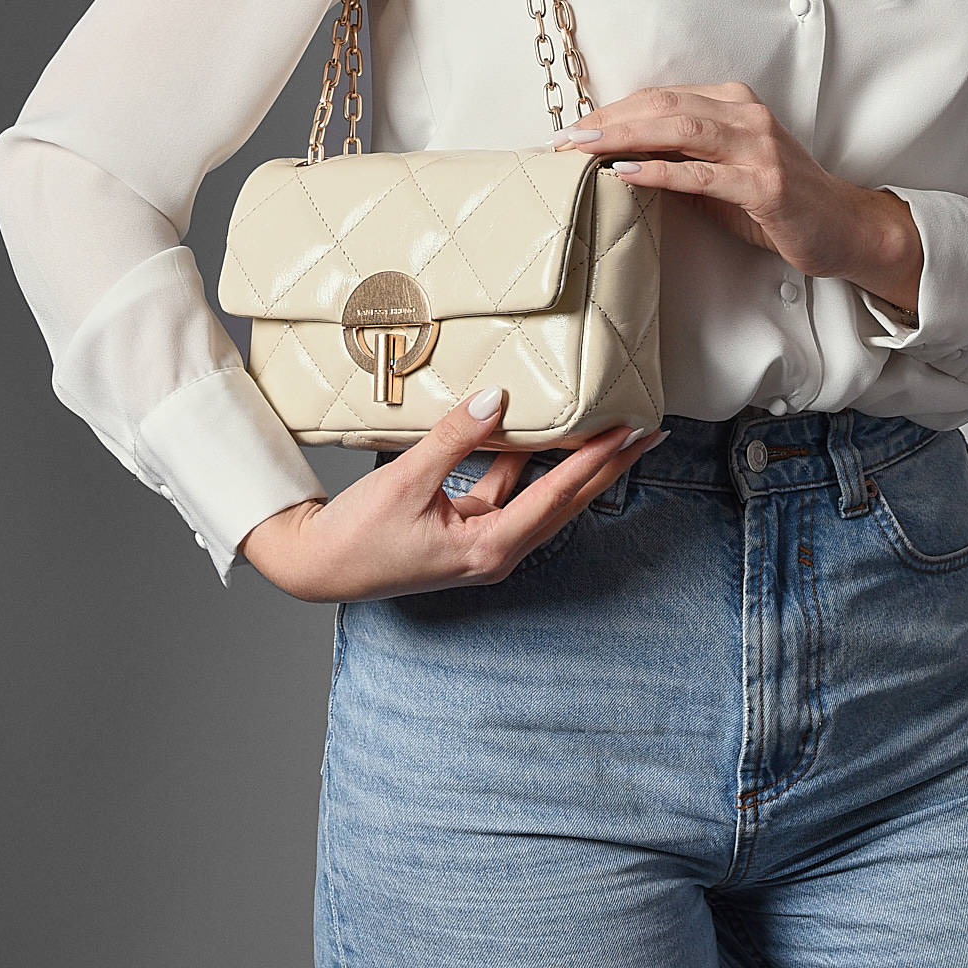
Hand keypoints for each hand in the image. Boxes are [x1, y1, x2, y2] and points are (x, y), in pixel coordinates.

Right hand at [238, 387, 665, 603]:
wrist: (317, 567)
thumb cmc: (356, 535)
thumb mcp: (406, 482)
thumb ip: (454, 439)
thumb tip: (497, 400)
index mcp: (488, 548)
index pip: (556, 496)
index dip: (596, 461)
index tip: (630, 432)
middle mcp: (496, 552)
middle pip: (566, 502)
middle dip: (609, 467)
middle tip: (649, 434)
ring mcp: (484, 545)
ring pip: (543, 498)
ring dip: (576, 466)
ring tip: (612, 433)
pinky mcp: (468, 533)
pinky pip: (511, 494)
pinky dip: (529, 466)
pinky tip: (541, 436)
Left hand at [550, 82, 922, 315]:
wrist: (841, 228)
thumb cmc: (777, 203)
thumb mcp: (721, 175)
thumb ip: (679, 161)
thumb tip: (618, 162)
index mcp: (733, 104)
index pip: (659, 97)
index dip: (610, 111)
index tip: (570, 130)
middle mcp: (745, 115)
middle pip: (662, 104)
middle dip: (606, 120)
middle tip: (560, 139)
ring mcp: (758, 147)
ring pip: (679, 128)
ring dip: (623, 138)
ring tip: (581, 151)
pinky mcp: (764, 184)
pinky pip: (703, 173)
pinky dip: (659, 172)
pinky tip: (625, 174)